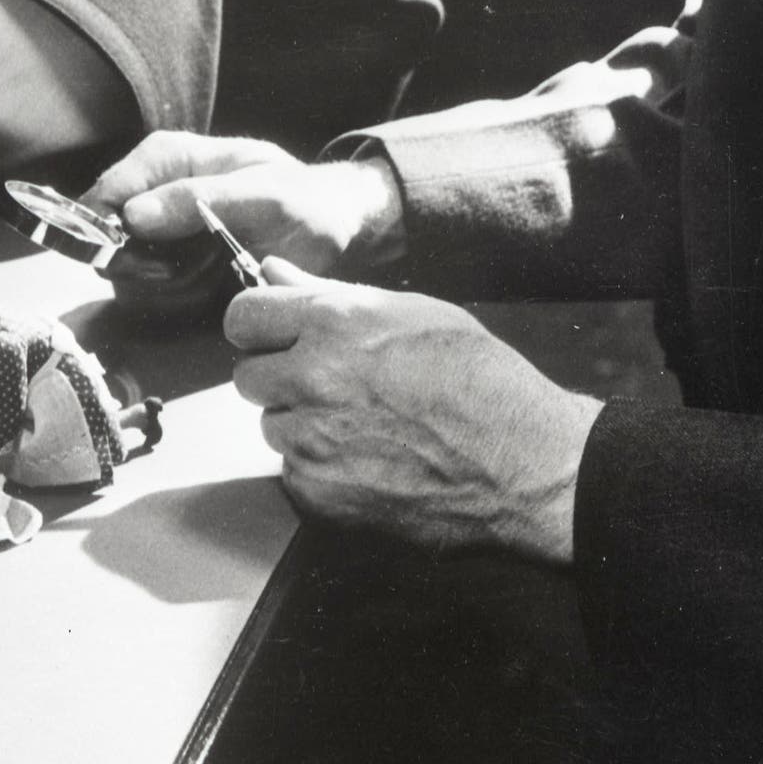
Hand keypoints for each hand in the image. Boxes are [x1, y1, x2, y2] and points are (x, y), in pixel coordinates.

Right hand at [88, 131, 407, 281]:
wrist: (332, 230)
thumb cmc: (303, 199)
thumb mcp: (262, 194)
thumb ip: (200, 199)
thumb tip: (134, 215)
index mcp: (169, 157)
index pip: (110, 189)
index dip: (111, 227)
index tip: (141, 258)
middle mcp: (154, 190)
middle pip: (106, 233)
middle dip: (137, 265)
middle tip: (181, 277)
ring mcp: (160, 230)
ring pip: (123, 267)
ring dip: (156, 287)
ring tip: (202, 284)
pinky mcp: (171, 264)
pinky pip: (146, 288)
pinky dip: (169, 300)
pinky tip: (202, 295)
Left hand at [227, 260, 601, 563]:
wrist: (522, 459)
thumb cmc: (478, 378)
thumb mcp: (408, 311)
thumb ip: (327, 293)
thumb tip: (271, 271)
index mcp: (332, 323)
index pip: (241, 316)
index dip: (255, 326)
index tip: (271, 337)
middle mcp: (312, 378)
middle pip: (247, 376)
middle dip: (278, 378)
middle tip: (326, 384)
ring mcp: (313, 439)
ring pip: (271, 426)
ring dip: (300, 425)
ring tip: (359, 424)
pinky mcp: (321, 492)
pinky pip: (292, 473)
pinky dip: (318, 470)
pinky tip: (365, 460)